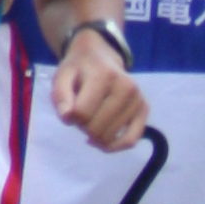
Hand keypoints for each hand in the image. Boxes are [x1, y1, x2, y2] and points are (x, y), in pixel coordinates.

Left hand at [53, 30, 147, 149]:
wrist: (99, 57)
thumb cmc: (78, 70)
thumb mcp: (61, 77)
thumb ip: (60, 97)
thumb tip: (68, 117)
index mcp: (104, 75)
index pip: (82, 113)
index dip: (70, 117)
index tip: (70, 108)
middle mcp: (126, 87)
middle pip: (96, 129)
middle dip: (83, 127)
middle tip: (82, 113)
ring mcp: (138, 99)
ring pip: (110, 137)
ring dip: (95, 135)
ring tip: (92, 119)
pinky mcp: (144, 110)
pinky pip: (131, 140)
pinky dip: (115, 146)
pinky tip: (103, 141)